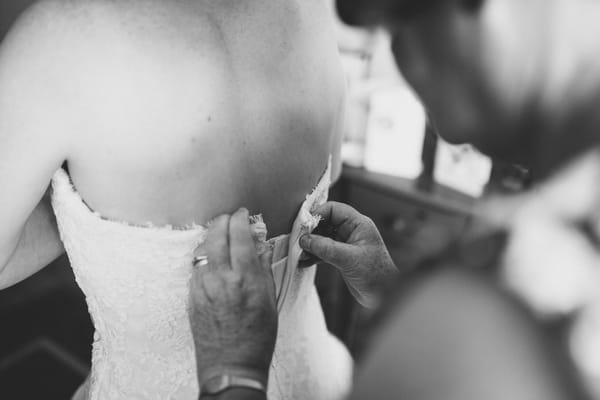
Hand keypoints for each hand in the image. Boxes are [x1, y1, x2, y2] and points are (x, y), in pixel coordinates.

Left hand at [189, 208, 276, 385]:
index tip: (243, 214)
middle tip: (230, 220)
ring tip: (221, 238)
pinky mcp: (191, 296)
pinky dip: (204, 259)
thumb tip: (261, 246)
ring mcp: (203, 287)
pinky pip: (195, 267)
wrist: (231, 365)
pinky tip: (213, 262)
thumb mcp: (269, 300)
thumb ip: (263, 268)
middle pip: (216, 233)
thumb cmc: (257, 337)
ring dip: (212, 238)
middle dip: (223, 220)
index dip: (241, 218)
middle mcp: (222, 278)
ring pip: (202, 248)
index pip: (239, 233)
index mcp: (246, 278)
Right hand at [299, 201, 397, 306]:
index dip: (318, 214)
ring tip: (299, 252)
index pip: (334, 209)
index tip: (304, 224)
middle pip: (326, 222)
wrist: (384, 296)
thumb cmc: (377, 275)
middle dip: (311, 231)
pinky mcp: (341, 257)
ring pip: (322, 237)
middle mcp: (352, 231)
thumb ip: (326, 247)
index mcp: (359, 224)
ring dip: (310, 245)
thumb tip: (305, 239)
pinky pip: (323, 251)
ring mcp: (346, 244)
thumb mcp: (349, 259)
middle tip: (298, 240)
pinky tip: (304, 261)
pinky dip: (313, 255)